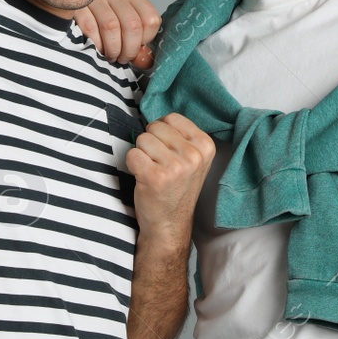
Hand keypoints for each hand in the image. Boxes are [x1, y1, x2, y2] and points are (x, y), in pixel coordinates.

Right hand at [76, 0, 160, 68]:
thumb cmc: (100, 16)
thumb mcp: (123, 21)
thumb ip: (137, 40)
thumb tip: (147, 62)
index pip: (151, 19)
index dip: (146, 40)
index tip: (137, 47)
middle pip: (132, 25)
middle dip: (129, 49)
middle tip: (123, 58)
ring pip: (112, 27)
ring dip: (113, 49)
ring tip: (111, 56)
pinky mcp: (78, 4)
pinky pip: (91, 28)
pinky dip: (97, 45)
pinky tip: (97, 49)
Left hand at [126, 113, 215, 244]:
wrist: (169, 224)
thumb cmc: (176, 188)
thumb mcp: (193, 159)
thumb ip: (182, 136)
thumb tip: (155, 114)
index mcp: (206, 145)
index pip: (171, 118)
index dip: (163, 133)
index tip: (169, 153)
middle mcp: (193, 155)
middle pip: (155, 127)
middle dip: (151, 143)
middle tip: (160, 165)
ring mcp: (175, 167)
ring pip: (142, 139)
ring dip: (142, 155)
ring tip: (152, 172)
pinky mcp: (155, 177)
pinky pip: (132, 154)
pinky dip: (132, 165)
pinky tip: (144, 179)